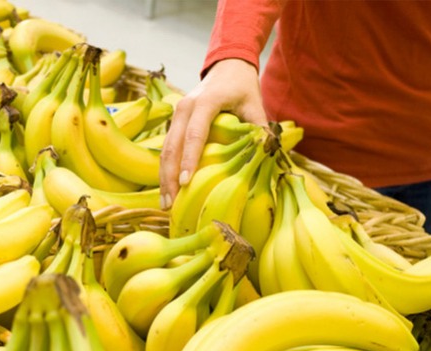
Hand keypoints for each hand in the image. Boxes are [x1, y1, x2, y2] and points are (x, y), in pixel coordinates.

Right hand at [159, 58, 267, 208]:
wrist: (227, 66)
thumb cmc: (242, 87)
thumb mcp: (255, 103)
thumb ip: (260, 128)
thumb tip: (267, 155)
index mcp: (205, 102)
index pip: (194, 134)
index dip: (189, 159)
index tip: (186, 183)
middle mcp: (185, 107)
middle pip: (171, 146)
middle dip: (169, 177)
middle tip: (170, 204)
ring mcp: (176, 115)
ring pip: (164, 150)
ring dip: (163, 177)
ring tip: (166, 204)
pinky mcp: (174, 123)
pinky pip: (167, 149)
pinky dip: (166, 170)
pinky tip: (168, 190)